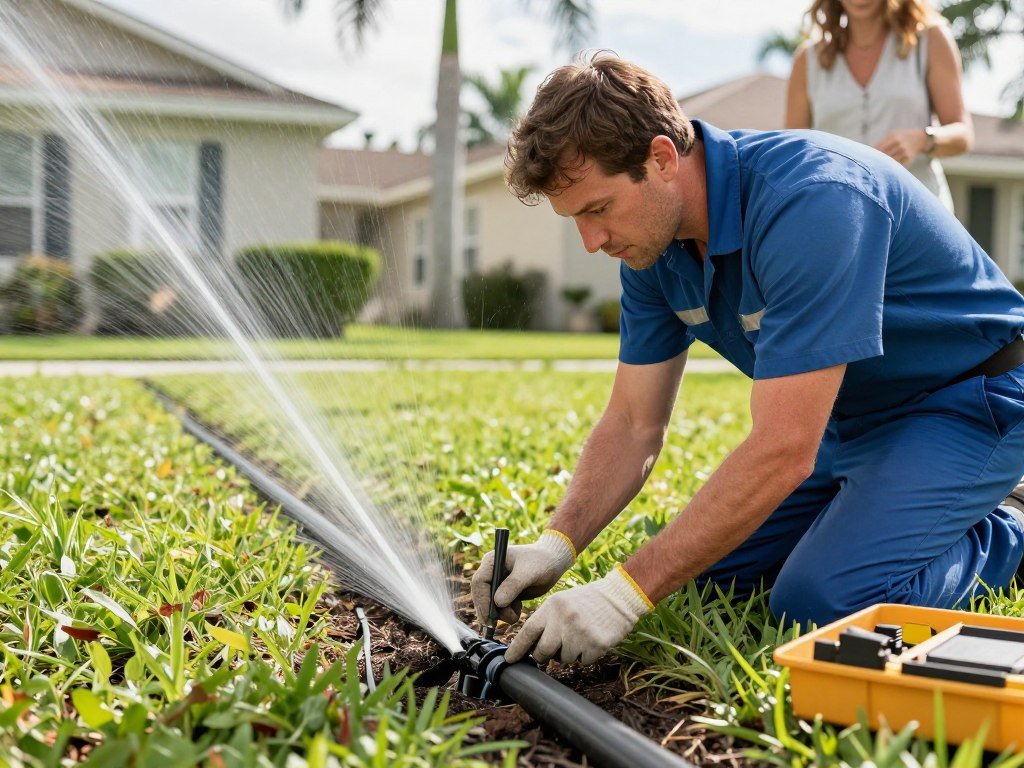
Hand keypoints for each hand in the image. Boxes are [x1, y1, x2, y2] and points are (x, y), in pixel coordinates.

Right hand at [471, 530, 575, 627]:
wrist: (553, 562)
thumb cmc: (542, 561)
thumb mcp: (528, 573)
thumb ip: (513, 586)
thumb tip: (498, 602)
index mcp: (493, 561)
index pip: (479, 582)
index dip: (482, 600)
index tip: (489, 616)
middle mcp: (491, 571)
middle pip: (481, 594)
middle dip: (488, 610)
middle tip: (494, 626)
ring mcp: (497, 582)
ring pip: (490, 603)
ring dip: (500, 613)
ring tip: (515, 615)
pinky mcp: (505, 592)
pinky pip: (499, 607)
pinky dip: (507, 612)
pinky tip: (518, 608)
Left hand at [504, 566, 652, 664]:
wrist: (619, 597)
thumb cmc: (587, 601)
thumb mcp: (562, 602)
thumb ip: (546, 621)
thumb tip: (530, 647)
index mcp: (552, 607)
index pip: (528, 631)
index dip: (517, 648)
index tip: (509, 660)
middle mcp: (564, 620)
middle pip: (543, 651)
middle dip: (544, 656)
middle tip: (552, 650)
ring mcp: (580, 633)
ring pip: (564, 659)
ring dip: (570, 654)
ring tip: (580, 637)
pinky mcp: (596, 644)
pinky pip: (583, 662)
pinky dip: (586, 656)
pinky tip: (592, 640)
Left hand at [873, 129, 927, 164]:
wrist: (920, 138)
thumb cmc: (901, 137)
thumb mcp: (892, 135)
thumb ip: (882, 142)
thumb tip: (869, 151)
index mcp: (893, 137)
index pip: (879, 148)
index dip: (872, 154)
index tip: (866, 158)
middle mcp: (899, 144)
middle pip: (883, 155)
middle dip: (876, 160)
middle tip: (868, 165)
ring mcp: (904, 152)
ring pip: (889, 161)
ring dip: (882, 164)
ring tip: (875, 167)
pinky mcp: (908, 158)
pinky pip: (896, 164)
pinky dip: (890, 166)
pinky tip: (886, 167)